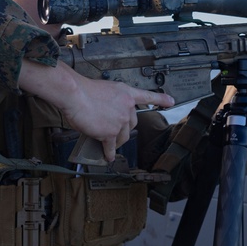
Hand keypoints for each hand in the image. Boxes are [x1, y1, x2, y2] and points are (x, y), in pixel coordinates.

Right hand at [20, 59, 173, 160]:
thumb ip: (112, 101)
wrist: (76, 94)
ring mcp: (120, 121)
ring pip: (122, 137)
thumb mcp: (105, 89)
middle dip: (123, 129)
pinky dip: (108, 153)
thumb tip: (108, 114)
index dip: (160, 99)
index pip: (148, 96)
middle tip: (114, 131)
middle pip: (132, 124)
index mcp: (126, 93)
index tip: (170, 102)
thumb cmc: (84, 90)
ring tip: (107, 143)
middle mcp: (127, 107)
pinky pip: (110, 147)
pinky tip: (107, 156)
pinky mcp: (110, 133)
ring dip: (115, 141)